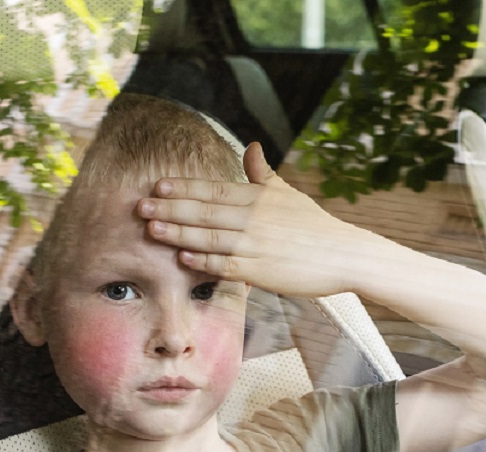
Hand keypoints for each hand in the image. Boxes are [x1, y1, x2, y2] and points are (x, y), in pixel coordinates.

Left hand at [138, 142, 375, 296]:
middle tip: (141, 207)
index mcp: (260, 197)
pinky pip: (226, 265)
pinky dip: (203, 262)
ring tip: (152, 230)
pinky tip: (183, 259)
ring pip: (210, 238)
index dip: (184, 188)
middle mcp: (255, 218)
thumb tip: (252, 147)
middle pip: (205, 212)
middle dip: (170, 209)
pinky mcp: (262, 271)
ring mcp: (257, 245)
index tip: (158, 186)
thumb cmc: (315, 226)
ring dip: (178, 234)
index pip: (214, 189)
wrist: (344, 255)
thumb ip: (264, 174)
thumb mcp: (289, 194)